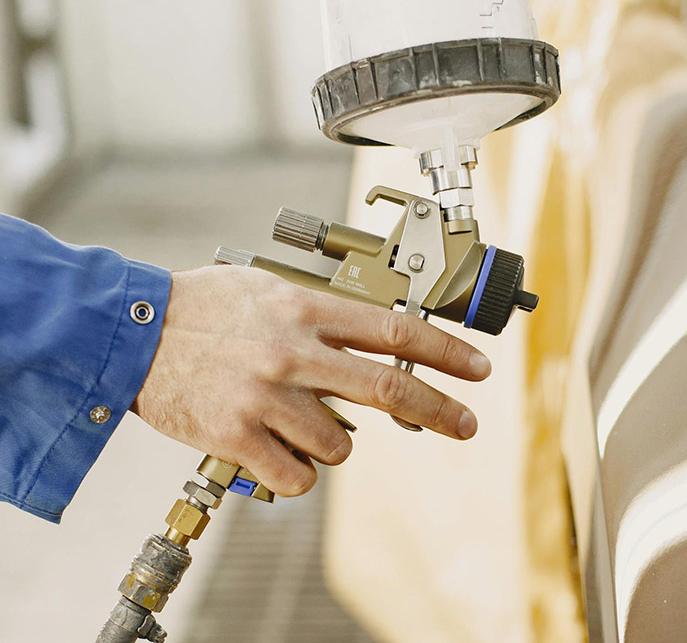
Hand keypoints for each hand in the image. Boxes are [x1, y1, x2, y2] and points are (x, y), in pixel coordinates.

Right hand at [132, 265, 491, 496]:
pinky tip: (280, 453)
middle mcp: (292, 352)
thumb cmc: (203, 307)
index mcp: (305, 310)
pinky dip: (300, 473)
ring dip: (339, 443)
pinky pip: (296, 476)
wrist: (132, 331)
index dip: (444, 351)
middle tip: (466, 424)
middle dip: (439, 411)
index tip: (476, 366)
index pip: (393, 331)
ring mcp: (266, 397)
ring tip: (306, 426)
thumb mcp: (269, 288)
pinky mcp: (237, 436)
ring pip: (341, 444)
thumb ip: (322, 312)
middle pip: (387, 389)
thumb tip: (375, 337)